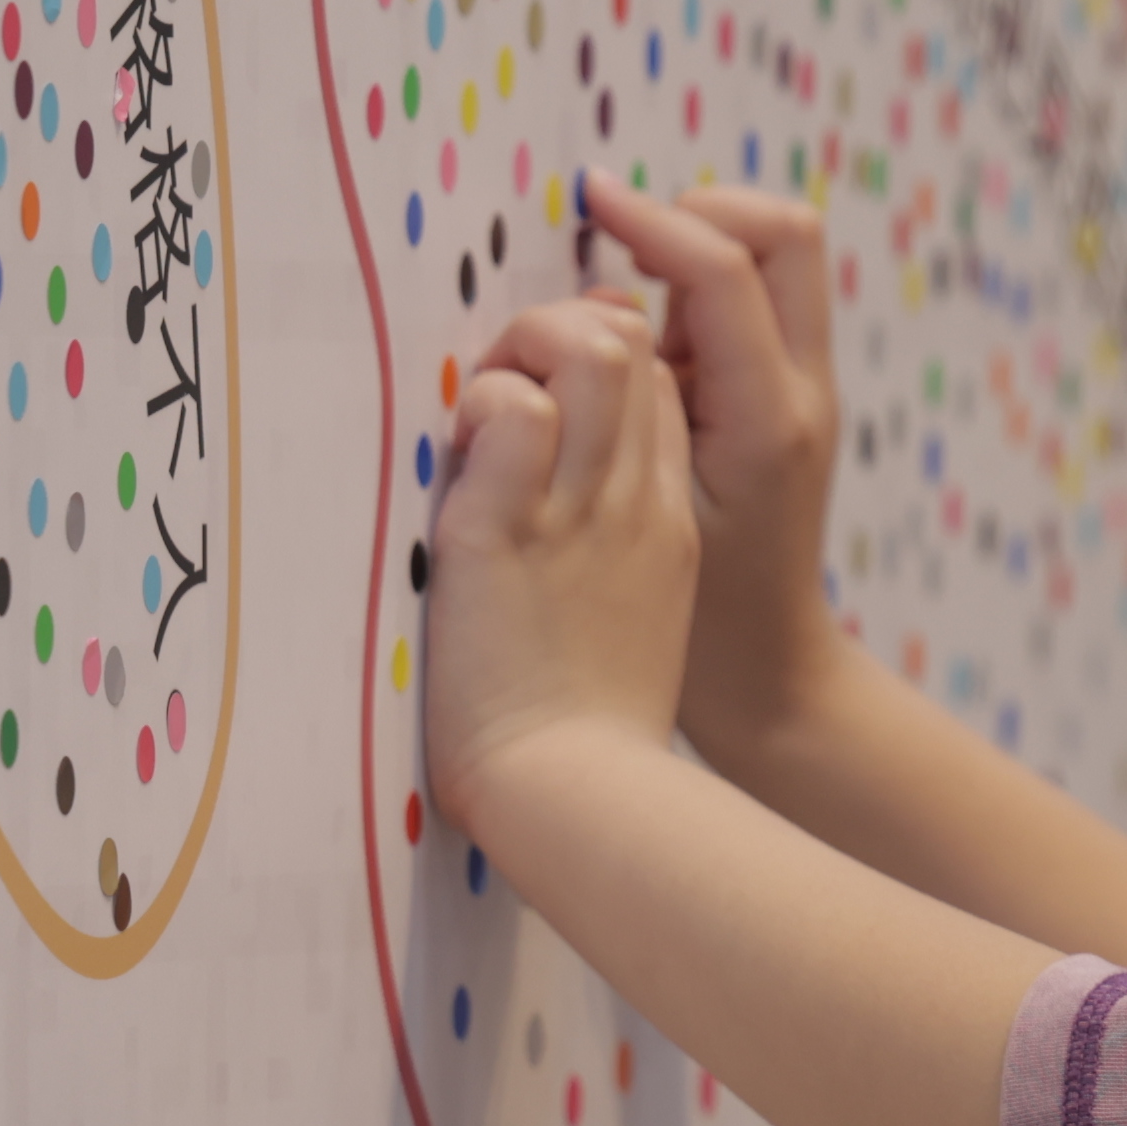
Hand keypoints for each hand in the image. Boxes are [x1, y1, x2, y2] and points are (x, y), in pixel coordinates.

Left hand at [422, 294, 701, 840]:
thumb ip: (617, 559)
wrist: (581, 794)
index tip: (543, 403)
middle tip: (501, 389)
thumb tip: (568, 522)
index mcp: (667, 523)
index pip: (658, 388)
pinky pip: (512, 411)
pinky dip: (479, 408)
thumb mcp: (637, 626)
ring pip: (589, 351)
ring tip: (481, 413)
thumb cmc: (591, 732)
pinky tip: (459, 463)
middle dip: (558, 331)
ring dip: (520, 354)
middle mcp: (634, 501)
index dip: (602, 365)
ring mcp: (578, 510)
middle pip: (630, 344)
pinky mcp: (506, 530)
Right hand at [574, 176, 851, 768]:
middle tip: (623, 232)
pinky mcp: (789, 405)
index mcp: (768, 416)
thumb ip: (631, 411)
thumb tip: (607, 312)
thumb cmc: (694, 619)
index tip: (590, 202)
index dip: (653, 220)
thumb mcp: (647, 514)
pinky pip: (756, 307)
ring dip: (702, 248)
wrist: (768, 682)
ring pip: (776, 264)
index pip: (725, 270)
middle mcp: (806, 392)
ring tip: (624, 280)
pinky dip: (702, 289)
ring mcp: (807, 395)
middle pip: (785, 236)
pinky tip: (640, 331)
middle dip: (704, 210)